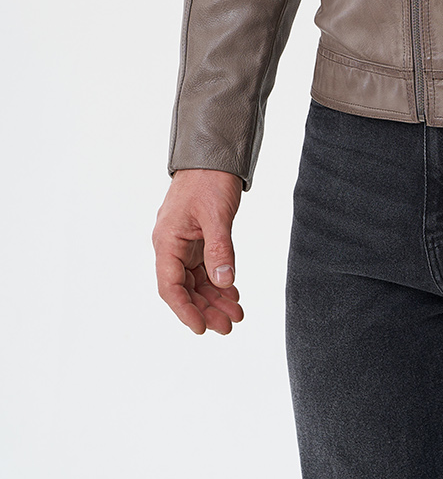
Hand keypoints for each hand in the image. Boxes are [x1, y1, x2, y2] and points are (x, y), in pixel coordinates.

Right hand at [152, 168, 244, 334]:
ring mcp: (184, 242)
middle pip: (185, 288)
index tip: (202, 328)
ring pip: (196, 280)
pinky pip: (204, 267)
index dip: (185, 311)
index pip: (171, 286)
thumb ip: (220, 248)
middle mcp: (171, 245)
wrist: (214, 152)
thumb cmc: (209, 178)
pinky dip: (218, 281)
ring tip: (236, 313)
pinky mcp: (197, 238)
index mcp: (167, 241)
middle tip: (229, 325)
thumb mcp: (217, 215)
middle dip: (206, 308)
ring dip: (215, 298)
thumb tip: (225, 282)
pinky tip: (233, 292)